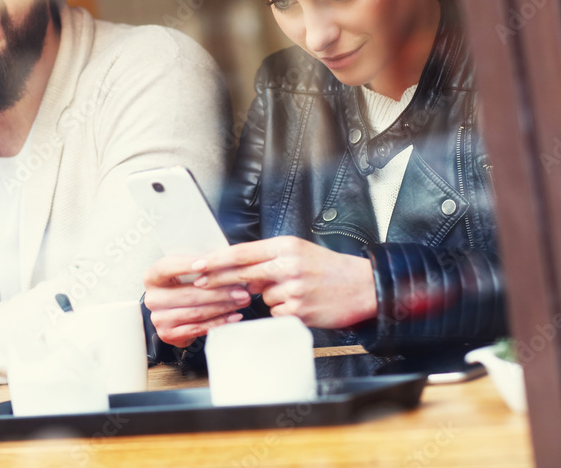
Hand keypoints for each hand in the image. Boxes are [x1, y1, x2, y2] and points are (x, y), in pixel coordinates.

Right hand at [143, 254, 250, 347]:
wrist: (174, 314)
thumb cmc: (184, 287)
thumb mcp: (185, 273)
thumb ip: (200, 266)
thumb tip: (227, 259)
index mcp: (152, 277)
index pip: (166, 267)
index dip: (185, 265)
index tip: (207, 263)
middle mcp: (152, 298)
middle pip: (188, 293)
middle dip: (219, 291)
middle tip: (241, 289)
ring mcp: (159, 318)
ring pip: (196, 312)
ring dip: (223, 306)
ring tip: (242, 301)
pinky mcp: (169, 335)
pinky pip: (198, 328)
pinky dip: (219, 322)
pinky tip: (234, 316)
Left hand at [190, 235, 377, 328]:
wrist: (364, 287)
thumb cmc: (329, 269)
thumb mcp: (299, 252)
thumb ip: (268, 260)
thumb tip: (239, 272)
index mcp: (286, 246)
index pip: (242, 251)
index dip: (216, 259)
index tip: (197, 264)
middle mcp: (289, 265)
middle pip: (242, 273)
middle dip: (218, 280)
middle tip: (200, 282)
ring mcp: (294, 290)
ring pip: (261, 297)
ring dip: (269, 298)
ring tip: (297, 292)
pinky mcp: (299, 311)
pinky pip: (276, 313)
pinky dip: (283, 311)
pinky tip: (303, 304)